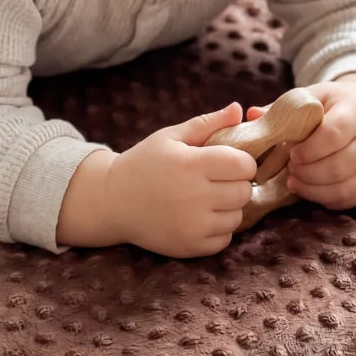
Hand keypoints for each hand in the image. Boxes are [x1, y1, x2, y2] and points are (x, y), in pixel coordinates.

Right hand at [109, 102, 257, 256]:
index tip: (229, 162)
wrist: (111, 201)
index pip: (243, 164)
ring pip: (237, 216)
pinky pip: (225, 239)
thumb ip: (207, 123)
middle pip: (244, 191)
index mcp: (191, 164)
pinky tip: (201, 217)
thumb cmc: (144, 163)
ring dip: (229, 207)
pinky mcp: (189, 246)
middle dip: (236, 183)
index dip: (242, 161)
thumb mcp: (170, 137)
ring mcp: (192, 225)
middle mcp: (194, 196)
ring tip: (209, 198)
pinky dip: (219, 229)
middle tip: (218, 180)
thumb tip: (238, 109)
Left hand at [246, 75, 355, 210]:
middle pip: (339, 166)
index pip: (333, 135)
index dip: (308, 150)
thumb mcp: (310, 98)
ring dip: (314, 189)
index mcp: (355, 111)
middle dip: (308, 173)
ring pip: (345, 187)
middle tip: (291, 170)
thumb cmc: (331, 105)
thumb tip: (251, 114)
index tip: (292, 153)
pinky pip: (350, 199)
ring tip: (296, 181)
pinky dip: (326, 199)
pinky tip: (311, 189)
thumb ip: (282, 108)